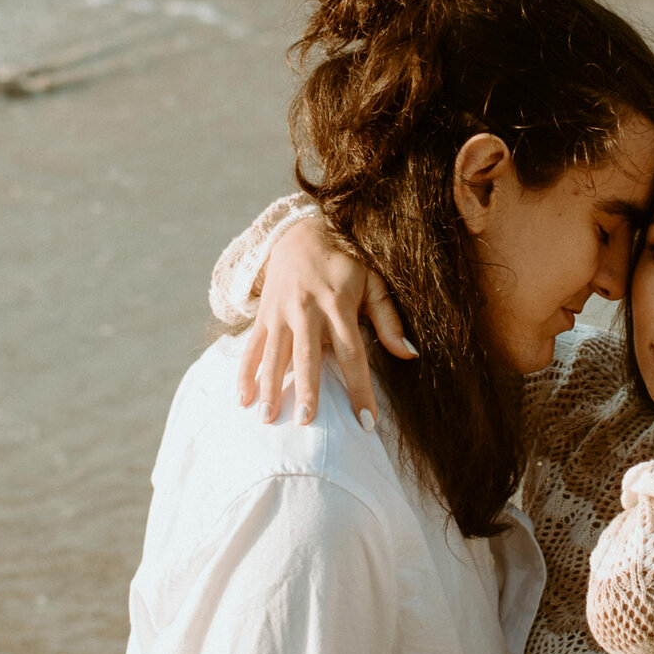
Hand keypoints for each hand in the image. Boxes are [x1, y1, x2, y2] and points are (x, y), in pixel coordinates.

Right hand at [237, 212, 415, 425]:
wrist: (301, 231)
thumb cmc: (345, 261)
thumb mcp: (373, 282)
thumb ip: (389, 320)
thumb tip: (410, 354)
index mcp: (338, 305)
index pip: (353, 354)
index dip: (360, 388)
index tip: (366, 421)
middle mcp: (307, 310)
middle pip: (307, 356)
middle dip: (307, 390)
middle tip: (306, 421)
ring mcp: (281, 313)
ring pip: (274, 355)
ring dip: (270, 388)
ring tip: (267, 419)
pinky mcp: (263, 315)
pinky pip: (252, 347)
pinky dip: (245, 373)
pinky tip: (243, 398)